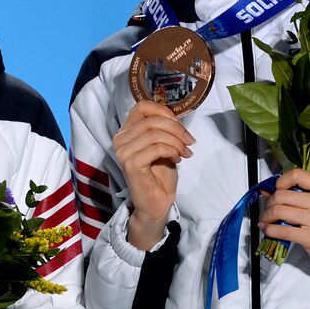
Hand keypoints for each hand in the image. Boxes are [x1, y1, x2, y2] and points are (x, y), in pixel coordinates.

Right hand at [111, 100, 192, 249]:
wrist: (157, 202)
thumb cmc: (160, 174)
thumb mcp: (164, 145)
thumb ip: (164, 129)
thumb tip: (176, 117)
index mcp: (126, 131)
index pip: (142, 106)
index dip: (163, 111)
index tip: (180, 125)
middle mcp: (120, 139)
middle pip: (152, 120)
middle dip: (177, 129)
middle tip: (189, 141)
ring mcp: (123, 152)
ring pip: (156, 133)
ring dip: (176, 142)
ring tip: (185, 152)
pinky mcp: (130, 164)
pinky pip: (157, 148)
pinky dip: (172, 151)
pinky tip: (177, 160)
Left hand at [258, 169, 309, 273]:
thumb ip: (292, 194)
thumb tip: (265, 190)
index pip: (297, 175)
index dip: (281, 181)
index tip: (276, 190)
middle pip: (282, 195)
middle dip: (268, 203)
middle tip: (267, 210)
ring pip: (278, 211)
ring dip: (266, 216)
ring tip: (266, 220)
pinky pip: (282, 230)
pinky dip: (269, 229)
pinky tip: (266, 229)